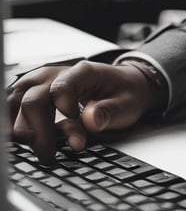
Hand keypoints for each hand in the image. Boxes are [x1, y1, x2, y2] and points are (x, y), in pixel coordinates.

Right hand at [7, 61, 164, 164]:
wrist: (124, 86)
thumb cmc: (124, 94)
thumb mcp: (128, 104)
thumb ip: (110, 112)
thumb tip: (91, 120)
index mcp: (83, 72)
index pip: (61, 88)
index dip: (62, 113)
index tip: (75, 135)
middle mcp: (57, 74)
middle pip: (33, 99)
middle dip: (38, 132)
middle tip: (49, 156)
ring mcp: (42, 83)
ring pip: (17, 103)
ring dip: (24, 129)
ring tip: (39, 150)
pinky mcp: (34, 94)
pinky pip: (15, 107)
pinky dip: (18, 124)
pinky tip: (27, 140)